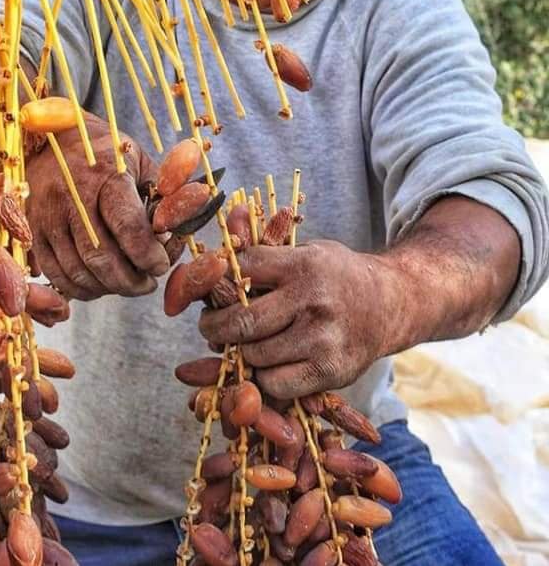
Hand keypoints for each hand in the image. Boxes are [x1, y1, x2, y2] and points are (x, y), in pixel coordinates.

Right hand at [26, 113, 177, 299]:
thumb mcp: (140, 161)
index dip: (148, 255)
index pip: (128, 226)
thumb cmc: (107, 152)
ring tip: (126, 285)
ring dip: (106, 288)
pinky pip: (53, 273)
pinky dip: (78, 288)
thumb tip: (179, 231)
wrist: (53, 138)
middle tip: (147, 284)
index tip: (161, 265)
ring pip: (76, 270)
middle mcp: (71, 195)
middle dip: (129, 281)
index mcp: (105, 174)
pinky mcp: (31, 229)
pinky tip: (98, 284)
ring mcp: (47, 214)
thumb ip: (163, 196)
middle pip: (100, 257)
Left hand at [198, 240, 394, 399]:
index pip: (243, 269)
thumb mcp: (307, 250)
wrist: (390, 304)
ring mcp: (323, 339)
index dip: (220, 281)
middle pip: (242, 321)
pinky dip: (265, 377)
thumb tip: (231, 218)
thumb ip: (265, 243)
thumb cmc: (336, 276)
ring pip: (255, 355)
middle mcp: (313, 301)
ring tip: (242, 343)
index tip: (212, 291)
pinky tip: (269, 364)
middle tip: (210, 326)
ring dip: (241, 352)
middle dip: (215, 326)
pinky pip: (276, 383)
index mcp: (304, 264)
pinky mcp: (330, 370)